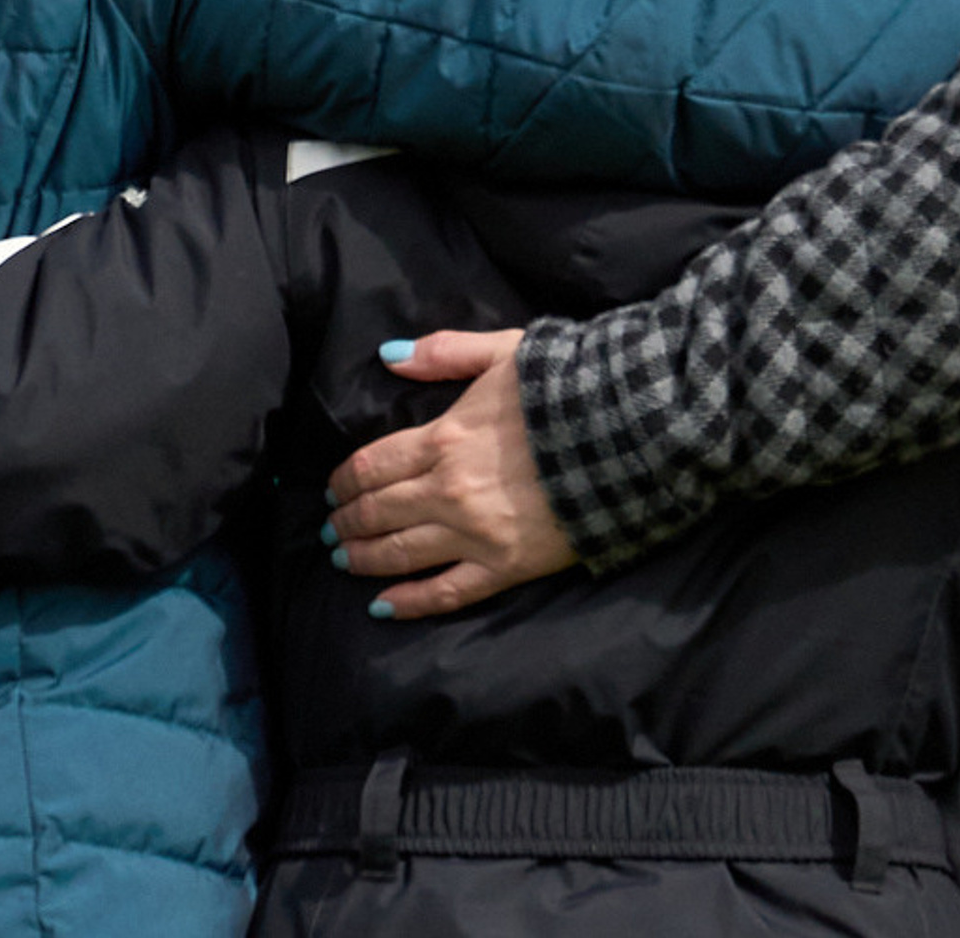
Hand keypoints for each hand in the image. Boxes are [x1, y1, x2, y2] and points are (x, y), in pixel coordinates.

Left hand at [325, 330, 577, 618]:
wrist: (628, 435)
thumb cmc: (564, 387)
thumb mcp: (503, 351)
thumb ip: (442, 352)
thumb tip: (388, 356)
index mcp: (445, 437)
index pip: (373, 464)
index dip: (344, 478)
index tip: (332, 487)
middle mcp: (450, 489)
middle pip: (379, 510)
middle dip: (347, 520)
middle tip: (330, 528)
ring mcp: (476, 533)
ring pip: (401, 553)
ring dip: (364, 558)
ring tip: (343, 559)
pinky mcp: (506, 567)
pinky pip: (447, 593)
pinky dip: (411, 602)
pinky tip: (383, 606)